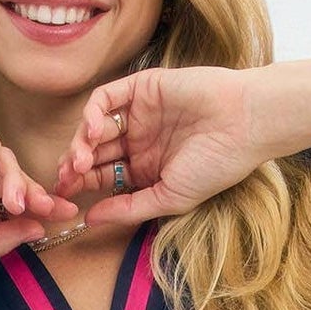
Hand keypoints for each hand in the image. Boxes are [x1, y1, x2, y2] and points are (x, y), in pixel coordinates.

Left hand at [54, 66, 265, 227]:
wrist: (246, 123)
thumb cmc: (216, 166)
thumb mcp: (168, 198)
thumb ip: (128, 209)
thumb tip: (88, 223)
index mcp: (145, 169)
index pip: (101, 177)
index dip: (81, 186)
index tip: (64, 198)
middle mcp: (139, 141)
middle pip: (92, 152)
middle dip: (74, 167)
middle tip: (64, 179)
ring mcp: (139, 113)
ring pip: (94, 126)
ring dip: (80, 143)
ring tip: (79, 161)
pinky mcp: (142, 87)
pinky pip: (106, 98)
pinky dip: (92, 113)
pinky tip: (92, 131)